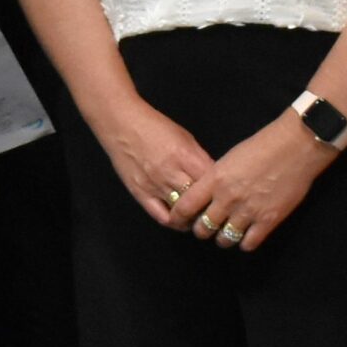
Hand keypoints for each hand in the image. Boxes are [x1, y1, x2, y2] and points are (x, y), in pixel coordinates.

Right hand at [93, 94, 215, 229]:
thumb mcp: (186, 138)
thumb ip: (199, 160)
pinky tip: (180, 220)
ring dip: (194, 217)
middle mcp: (171, 173)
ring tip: (200, 217)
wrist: (121, 124)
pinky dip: (174, 222)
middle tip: (216, 211)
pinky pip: (161, 216)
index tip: (226, 198)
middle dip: (210, 208)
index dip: (222, 193)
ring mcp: (154, 185)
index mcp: (186, 157)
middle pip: (199, 201)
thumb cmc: (155, 127)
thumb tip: (213, 178)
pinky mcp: (140, 193)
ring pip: (182, 212)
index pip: (212, 184)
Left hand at [174, 112, 331, 253]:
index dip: (179, 218)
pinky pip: (249, 243)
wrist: (296, 146)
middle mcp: (228, 198)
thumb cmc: (262, 146)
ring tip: (226, 234)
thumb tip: (206, 195)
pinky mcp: (269, 219)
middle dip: (201, 231)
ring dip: (223, 239)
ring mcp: (249, 211)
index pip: (185, 207)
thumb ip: (215, 179)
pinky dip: (245, 243)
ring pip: (224, 239)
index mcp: (214, 180)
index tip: (180, 220)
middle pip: (203, 228)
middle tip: (207, 228)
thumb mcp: (228, 159)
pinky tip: (246, 236)